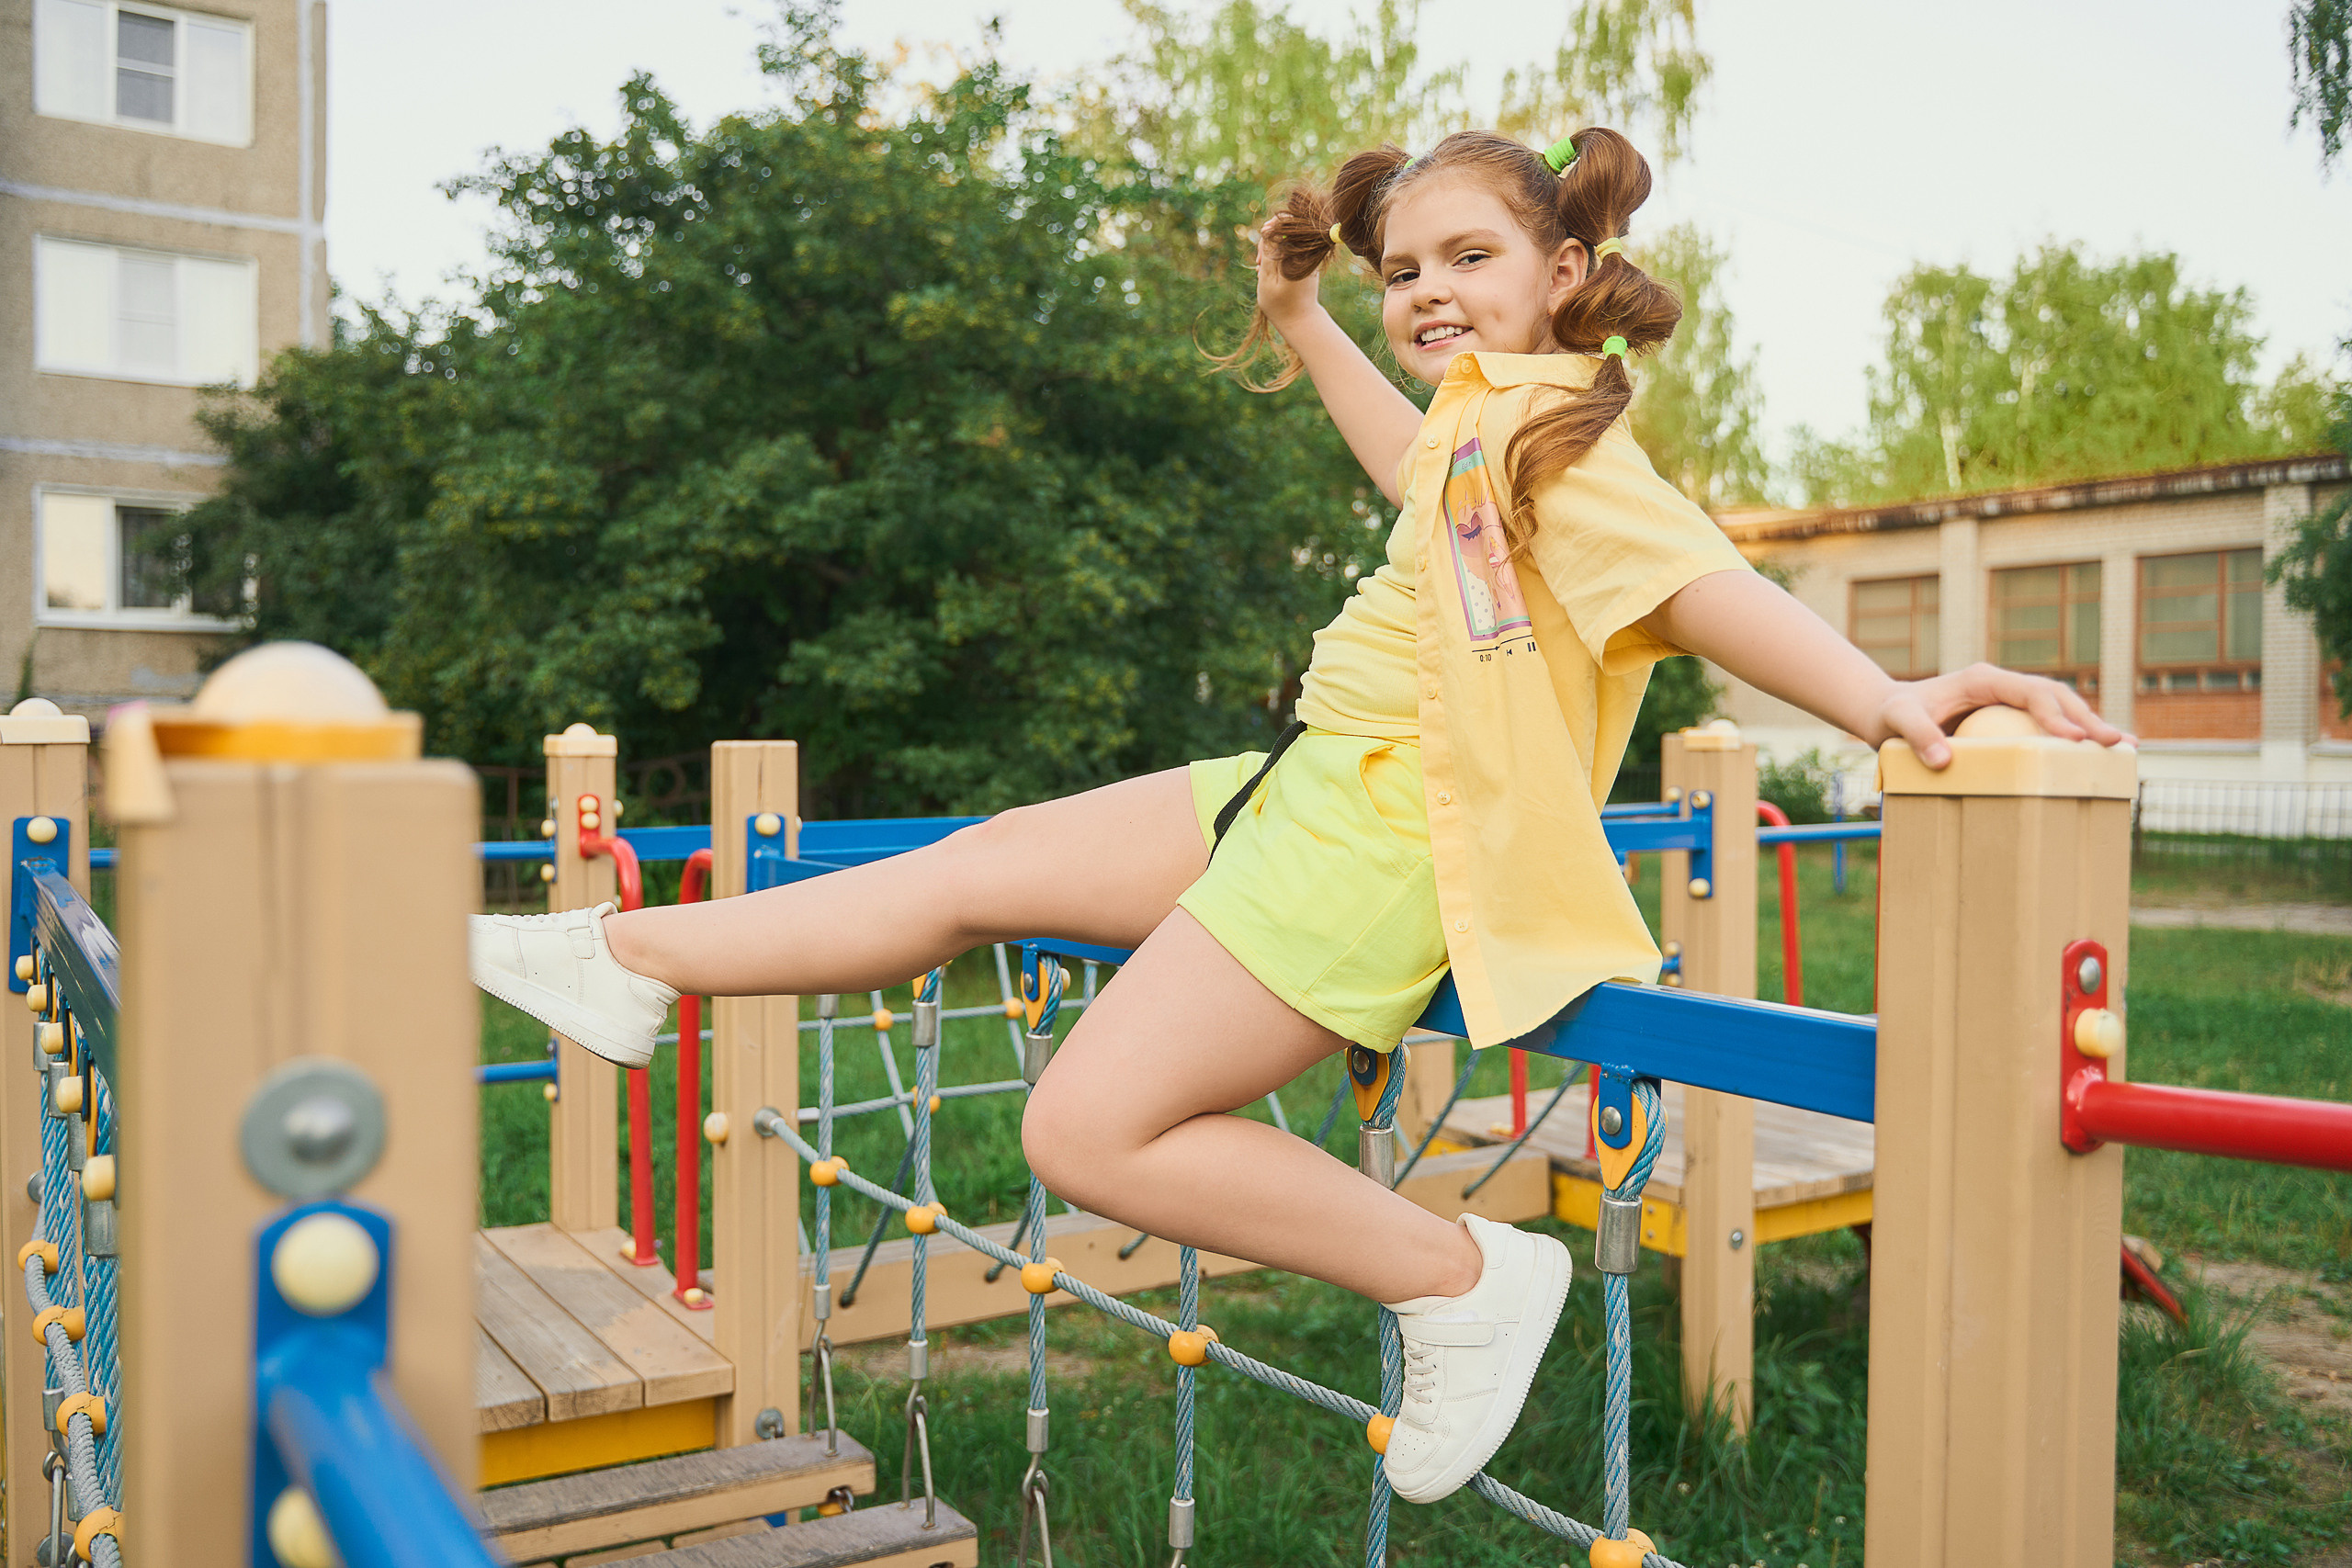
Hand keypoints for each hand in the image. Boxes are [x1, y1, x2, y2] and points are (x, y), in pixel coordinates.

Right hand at [1249, 218, 1323, 330]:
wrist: (1300, 320)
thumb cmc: (1281, 303)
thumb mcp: (1268, 277)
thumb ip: (1268, 251)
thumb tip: (1268, 227)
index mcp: (1297, 253)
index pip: (1282, 223)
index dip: (1268, 231)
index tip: (1261, 255)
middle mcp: (1305, 251)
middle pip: (1282, 230)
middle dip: (1267, 244)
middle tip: (1259, 265)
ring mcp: (1306, 256)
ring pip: (1283, 241)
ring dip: (1270, 252)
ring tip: (1261, 270)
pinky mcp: (1305, 261)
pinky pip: (1288, 250)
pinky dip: (1276, 259)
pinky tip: (1269, 272)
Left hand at [1870, 662, 2134, 767]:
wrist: (1888, 711)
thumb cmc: (1892, 714)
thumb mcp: (1896, 721)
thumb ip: (1916, 736)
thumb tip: (1943, 761)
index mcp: (1984, 680)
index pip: (2031, 693)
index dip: (2055, 715)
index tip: (2074, 740)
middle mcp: (2003, 686)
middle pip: (2057, 697)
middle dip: (2088, 719)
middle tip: (2117, 745)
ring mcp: (2010, 700)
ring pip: (2060, 708)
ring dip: (2090, 727)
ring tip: (2124, 750)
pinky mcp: (2011, 717)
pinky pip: (2048, 725)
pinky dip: (2072, 737)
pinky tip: (2096, 756)